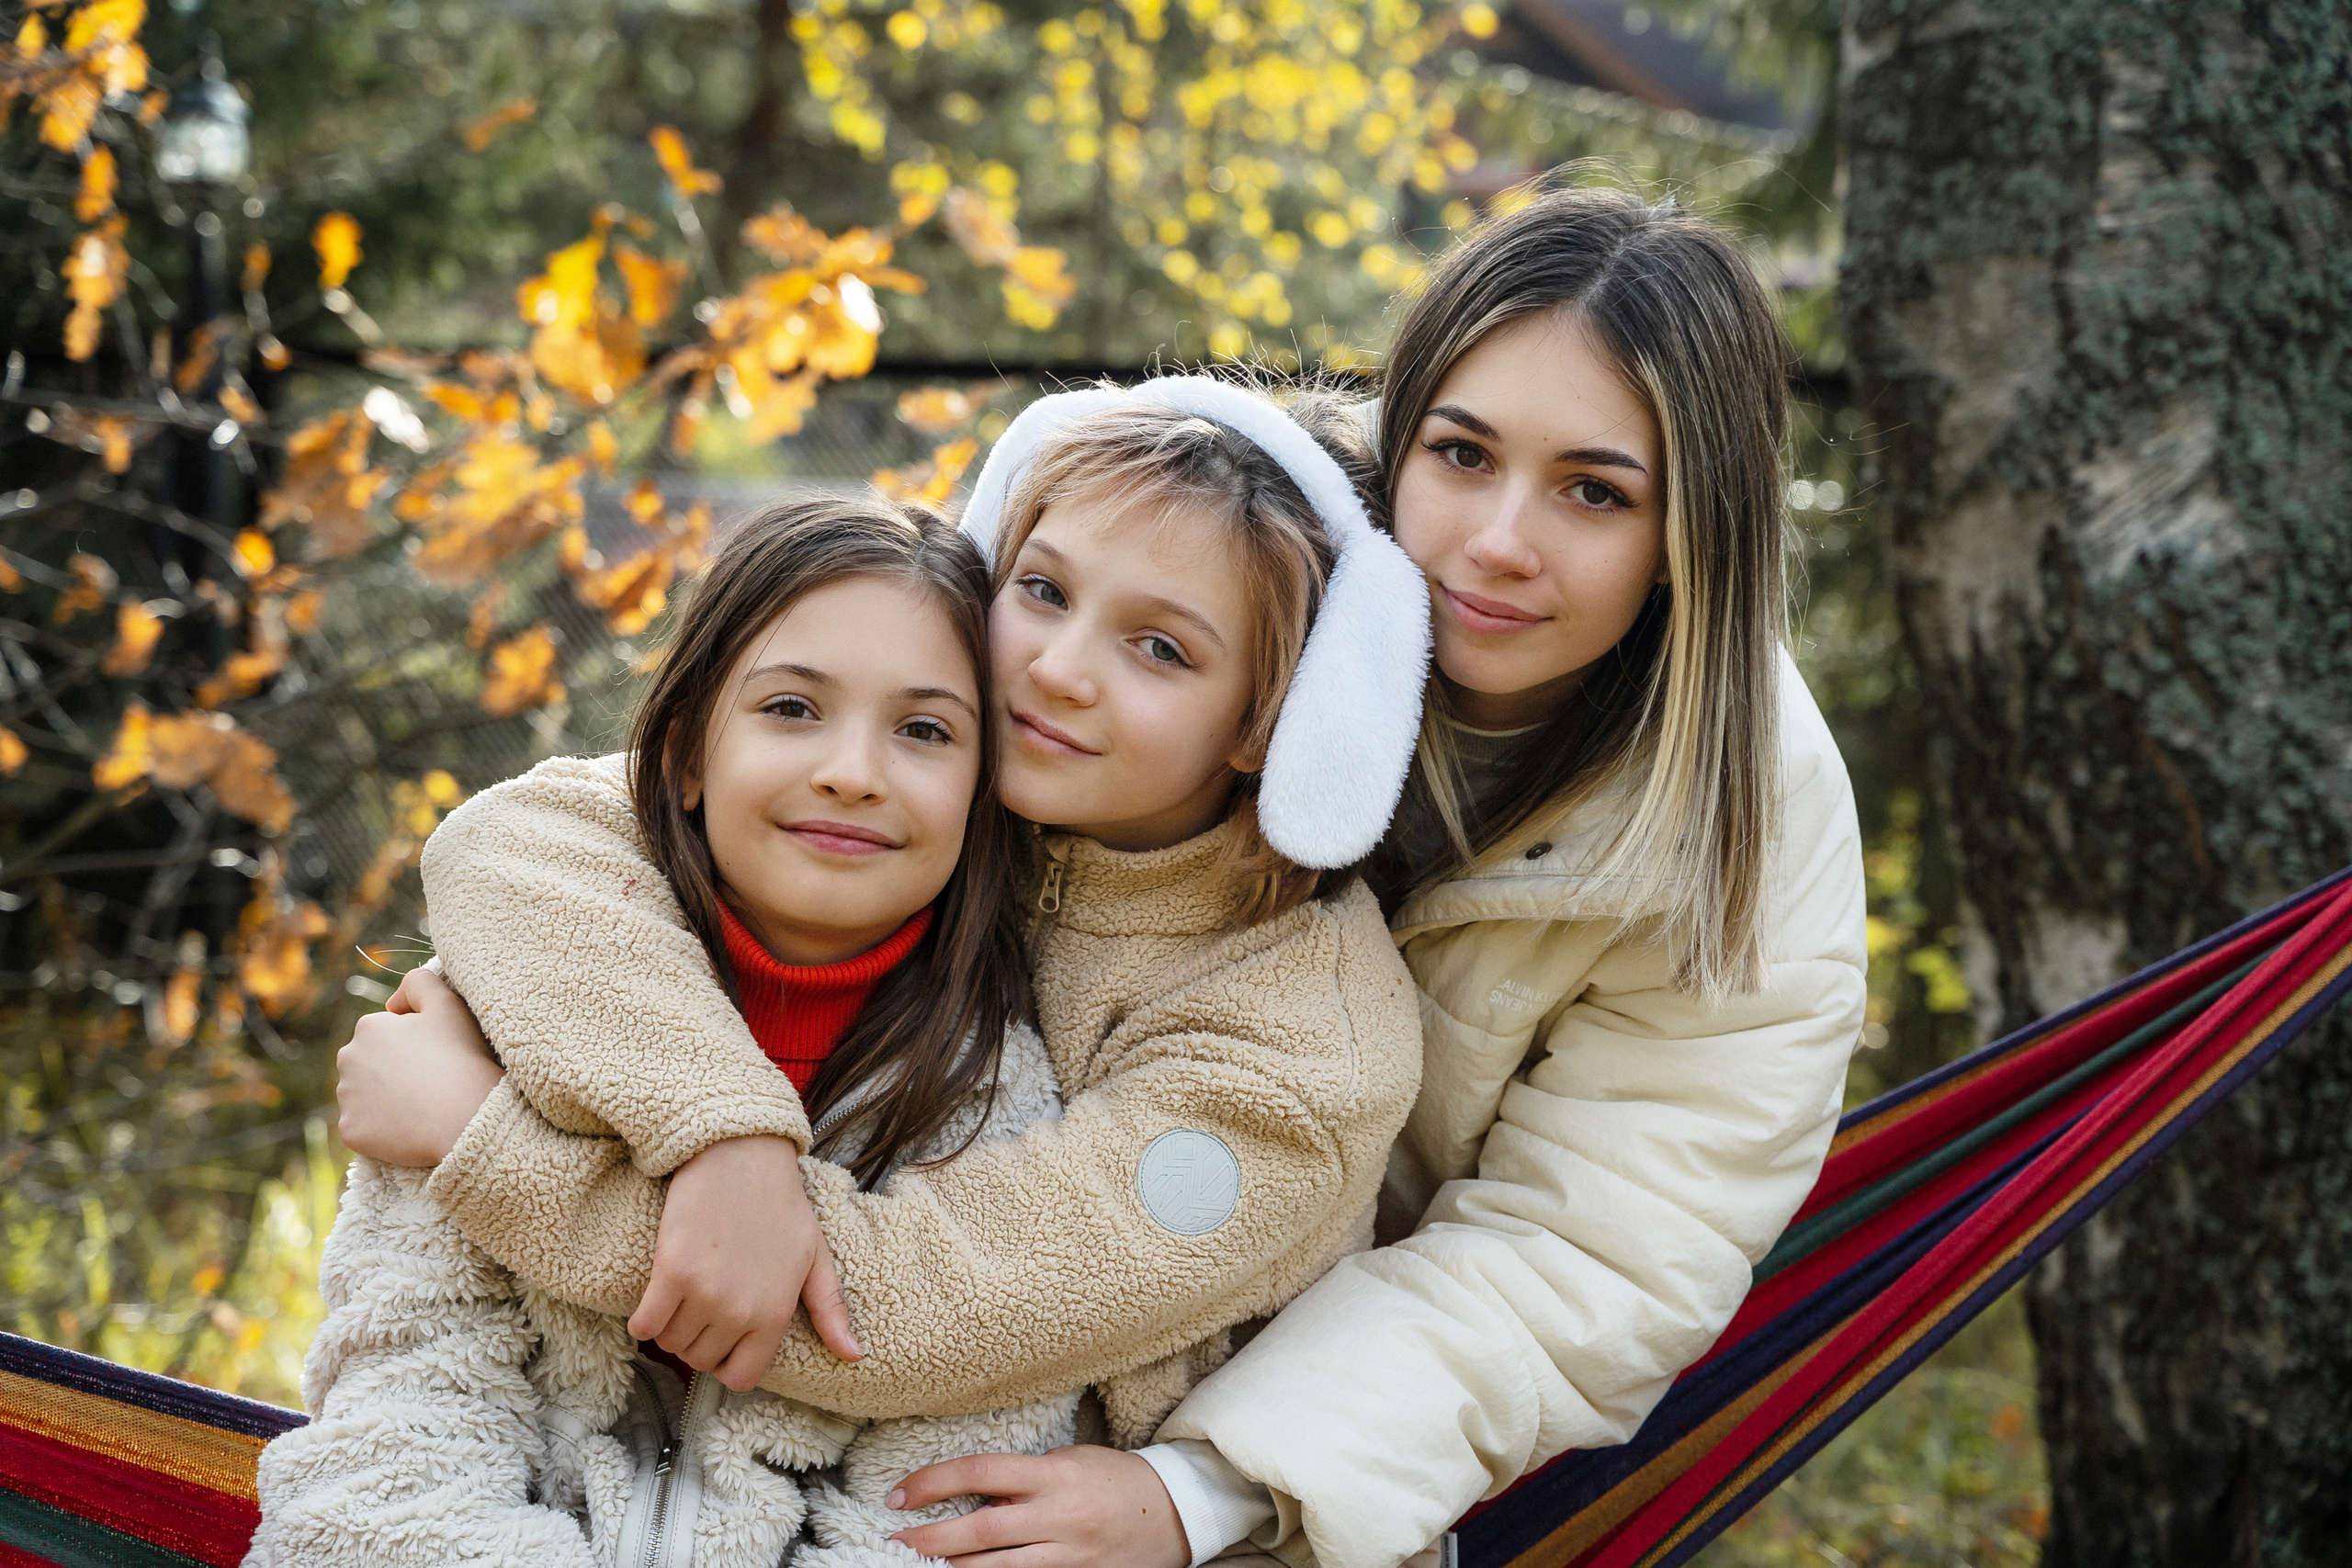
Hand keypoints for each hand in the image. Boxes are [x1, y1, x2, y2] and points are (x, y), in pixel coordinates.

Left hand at [335, 967, 504, 1166]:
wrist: (466, 1117)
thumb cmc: (460, 1058)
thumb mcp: (448, 1003)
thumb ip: (418, 982)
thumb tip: (392, 1002)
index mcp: (369, 1027)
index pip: (386, 1033)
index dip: (414, 1045)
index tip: (436, 1057)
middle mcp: (347, 1059)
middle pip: (369, 1064)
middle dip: (392, 1071)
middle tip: (429, 1082)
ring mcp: (346, 1098)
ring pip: (364, 1096)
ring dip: (385, 1099)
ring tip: (421, 1106)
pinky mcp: (350, 1130)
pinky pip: (363, 1127)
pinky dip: (382, 1128)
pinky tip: (409, 1127)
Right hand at [627, 1136, 863, 1387]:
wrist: (742, 1156)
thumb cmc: (782, 1206)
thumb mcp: (815, 1258)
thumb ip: (831, 1310)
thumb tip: (854, 1357)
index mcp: (775, 1313)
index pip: (741, 1378)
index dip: (728, 1365)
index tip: (723, 1341)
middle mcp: (739, 1311)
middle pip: (700, 1360)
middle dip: (698, 1342)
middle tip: (703, 1309)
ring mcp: (704, 1293)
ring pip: (671, 1344)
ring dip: (671, 1329)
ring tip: (683, 1298)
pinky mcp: (671, 1272)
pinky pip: (645, 1325)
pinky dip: (644, 1322)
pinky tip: (655, 1300)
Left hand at [886, 1446, 1189, 1567]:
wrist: (1176, 1512)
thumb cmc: (1114, 1479)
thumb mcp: (1068, 1461)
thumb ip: (1022, 1478)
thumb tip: (969, 1495)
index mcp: (1055, 1475)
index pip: (981, 1472)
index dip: (933, 1482)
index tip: (899, 1494)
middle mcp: (1060, 1517)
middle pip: (980, 1532)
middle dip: (928, 1540)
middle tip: (892, 1542)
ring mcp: (1069, 1557)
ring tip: (916, 1566)